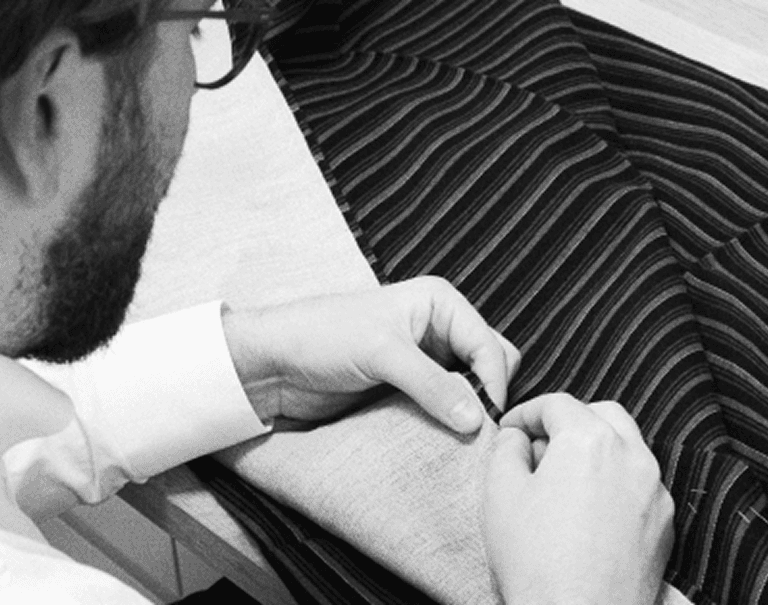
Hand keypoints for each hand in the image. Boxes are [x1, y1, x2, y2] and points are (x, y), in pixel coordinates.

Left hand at [222, 276, 519, 432]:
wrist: (273, 364)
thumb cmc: (322, 337)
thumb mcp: (382, 354)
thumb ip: (432, 385)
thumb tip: (476, 420)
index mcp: (440, 303)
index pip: (490, 345)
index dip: (493, 383)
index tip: (488, 422)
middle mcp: (440, 329)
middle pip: (490, 365)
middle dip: (489, 395)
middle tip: (476, 430)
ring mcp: (427, 361)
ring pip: (472, 389)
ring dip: (469, 412)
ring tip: (461, 439)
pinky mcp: (412, 389)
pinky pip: (447, 407)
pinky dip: (450, 423)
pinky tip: (443, 439)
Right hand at [484, 394, 673, 604]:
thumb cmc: (536, 559)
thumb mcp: (500, 492)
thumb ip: (506, 448)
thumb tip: (518, 437)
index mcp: (590, 438)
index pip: (556, 403)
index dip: (526, 412)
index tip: (510, 430)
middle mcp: (632, 454)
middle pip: (602, 415)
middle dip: (570, 422)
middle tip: (541, 447)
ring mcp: (655, 489)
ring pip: (628, 447)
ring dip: (598, 450)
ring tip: (567, 480)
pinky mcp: (666, 523)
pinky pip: (641, 485)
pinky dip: (618, 483)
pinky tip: (592, 512)